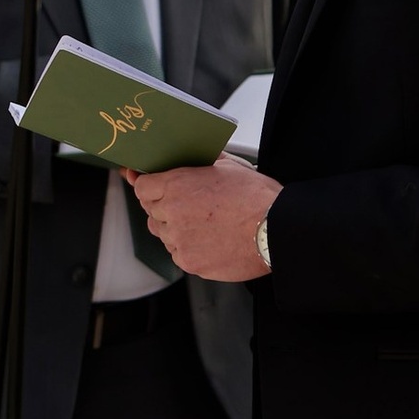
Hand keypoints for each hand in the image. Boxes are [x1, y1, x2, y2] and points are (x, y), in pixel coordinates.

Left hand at [133, 157, 280, 281]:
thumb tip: (190, 156)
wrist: (277, 230)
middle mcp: (172, 213)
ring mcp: (179, 240)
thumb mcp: (228, 165)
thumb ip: (200, 161)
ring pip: (162, 234)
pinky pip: (177, 253)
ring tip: (202, 223)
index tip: (149, 187)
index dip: (147, 186)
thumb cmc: (257, 197)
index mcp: (176, 185)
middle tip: (187, 205)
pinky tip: (208, 239)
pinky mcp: (189, 262)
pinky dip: (187, 247)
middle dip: (163, 206)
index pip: (142, 187)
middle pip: (151, 211)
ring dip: (174, 228)